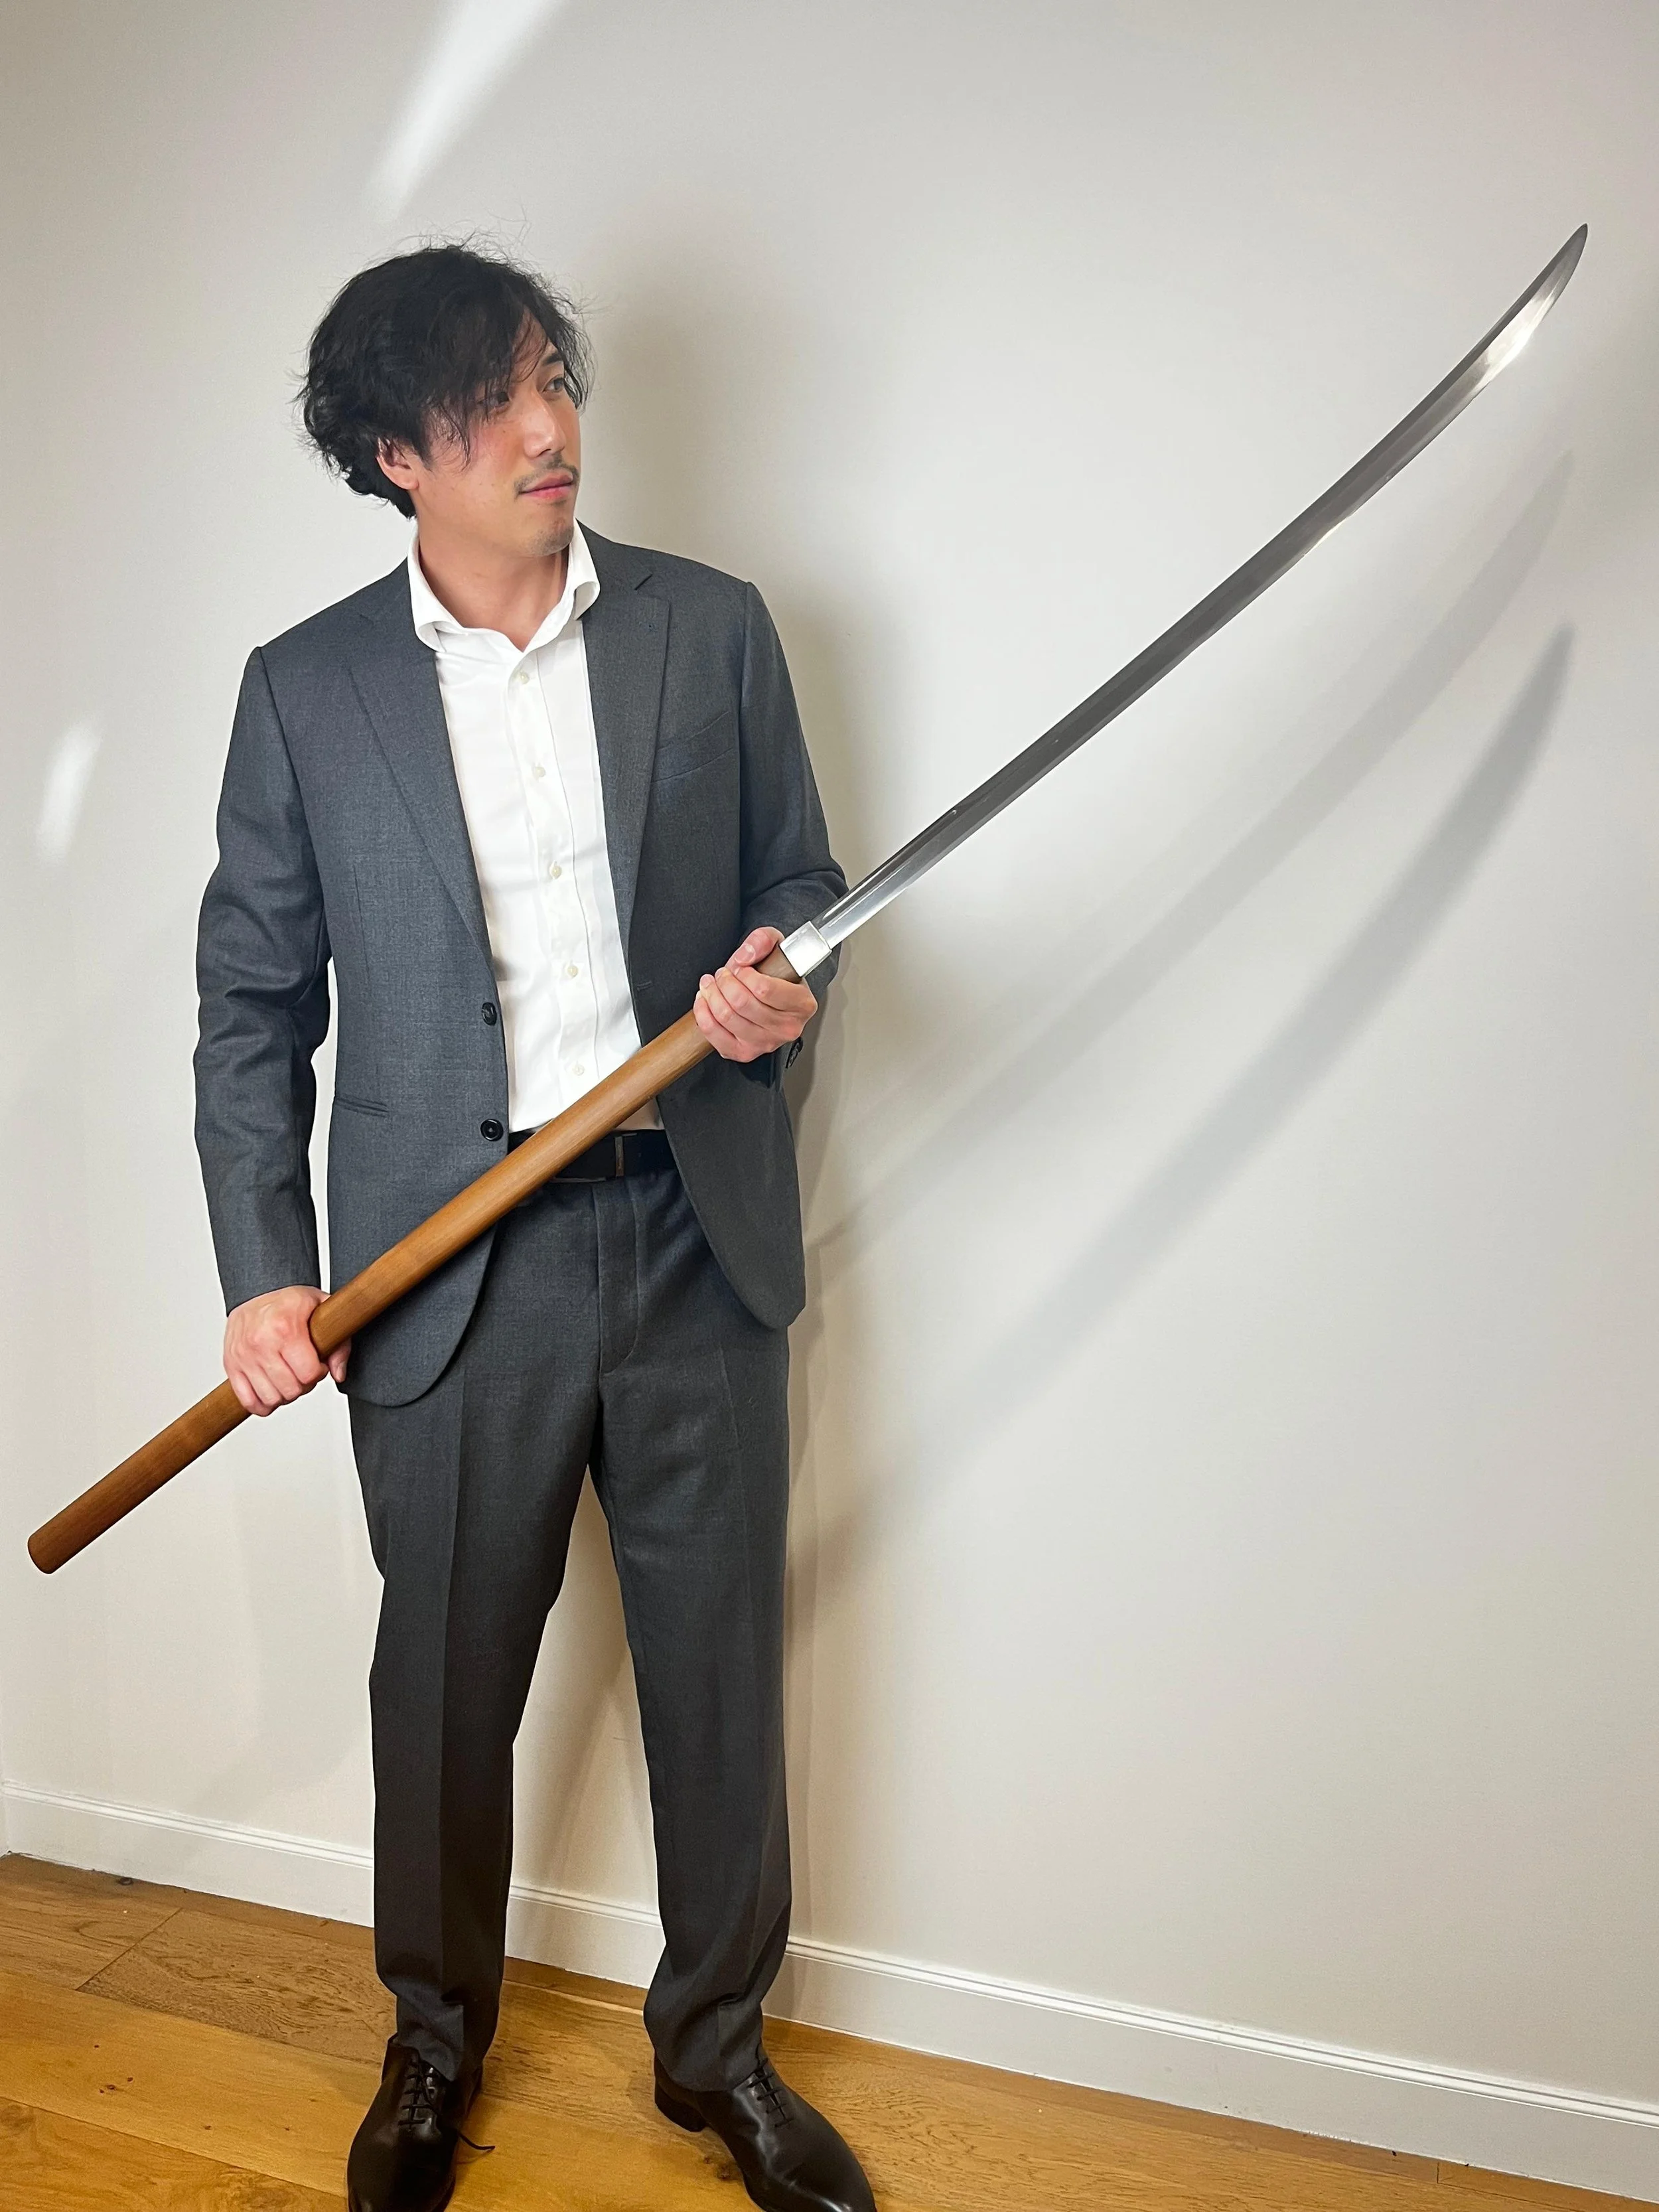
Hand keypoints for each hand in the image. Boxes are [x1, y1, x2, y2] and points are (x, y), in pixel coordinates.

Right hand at [223, 1285, 349, 1415]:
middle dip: (303, 1385)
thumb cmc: (289, 1302)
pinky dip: (263, 1404)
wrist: (255, 1291)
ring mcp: (243, 1356)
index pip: (308, 1374)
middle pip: (291, 1390)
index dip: (319, 1373)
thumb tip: (338, 1374)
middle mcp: (260, 1344)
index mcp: (285, 1328)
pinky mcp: (231, 1365)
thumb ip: (339, 1343)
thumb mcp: (322, 1309)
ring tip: (288, 1378)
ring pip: (271, 1399)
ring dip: (284, 1395)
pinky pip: (248, 1401)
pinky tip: (272, 1390)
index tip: (317, 1363)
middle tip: (303, 1370)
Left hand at [693, 926, 817, 1064]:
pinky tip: (705, 1001)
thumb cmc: (776, 974)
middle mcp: (787, 1028)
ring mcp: (766, 1043)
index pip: (764, 990)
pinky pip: (715, 1035)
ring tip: (711, 983)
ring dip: (712, 994)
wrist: (772, 994)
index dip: (743, 974)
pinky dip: (703, 1014)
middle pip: (742, 1003)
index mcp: (802, 1004)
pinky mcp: (745, 1053)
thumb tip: (746, 955)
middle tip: (723, 973)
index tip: (739, 966)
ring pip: (727, 1017)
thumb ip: (763, 940)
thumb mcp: (776, 946)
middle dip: (725, 981)